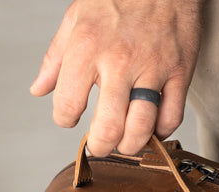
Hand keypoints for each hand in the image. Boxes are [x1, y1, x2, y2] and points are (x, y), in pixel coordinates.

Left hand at [30, 0, 202, 155]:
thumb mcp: (76, 19)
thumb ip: (55, 59)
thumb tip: (39, 90)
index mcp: (87, 47)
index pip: (68, 105)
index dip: (65, 120)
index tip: (70, 119)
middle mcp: (120, 60)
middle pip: (109, 127)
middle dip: (100, 146)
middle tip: (100, 144)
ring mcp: (153, 68)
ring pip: (142, 128)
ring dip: (130, 146)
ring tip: (124, 143)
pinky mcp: (179, 72)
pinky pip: (171, 118)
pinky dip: (160, 132)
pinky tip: (150, 127)